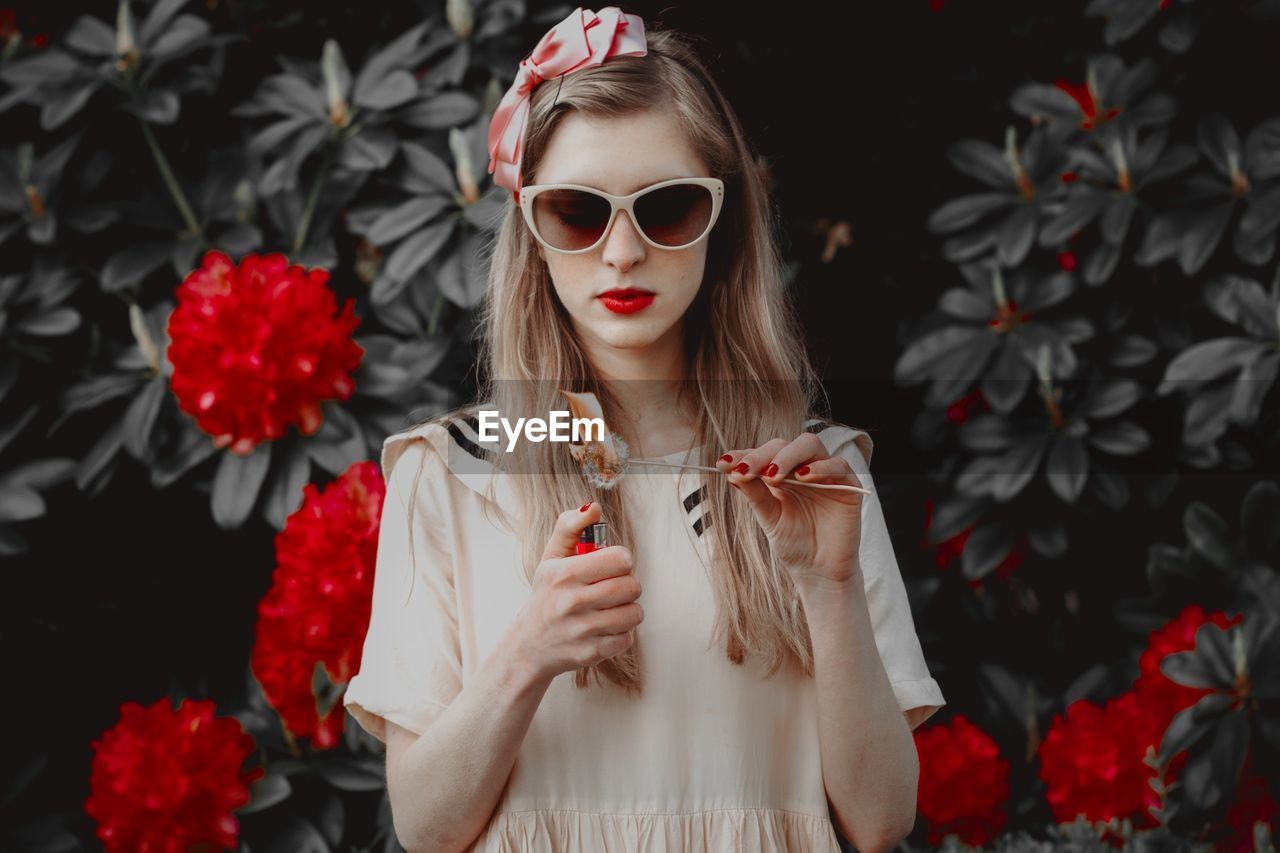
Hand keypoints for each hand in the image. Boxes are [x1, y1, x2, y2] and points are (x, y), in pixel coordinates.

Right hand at [509, 502, 643, 682]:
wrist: (529, 645)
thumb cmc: (546, 596)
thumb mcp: (551, 558)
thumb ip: (570, 527)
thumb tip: (594, 508)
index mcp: (564, 574)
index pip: (620, 559)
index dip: (621, 560)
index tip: (612, 566)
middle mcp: (572, 602)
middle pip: (631, 586)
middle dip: (628, 585)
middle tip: (613, 587)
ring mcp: (582, 630)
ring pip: (634, 613)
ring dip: (628, 610)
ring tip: (611, 608)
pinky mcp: (590, 652)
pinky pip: (627, 638)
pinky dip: (622, 633)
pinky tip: (605, 628)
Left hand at [716, 433, 863, 588]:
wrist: (818, 571)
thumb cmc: (793, 544)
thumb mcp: (768, 517)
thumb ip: (755, 493)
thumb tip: (732, 471)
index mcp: (781, 474)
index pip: (763, 454)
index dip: (743, 455)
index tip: (723, 463)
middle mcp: (803, 468)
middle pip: (784, 443)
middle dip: (762, 455)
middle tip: (746, 470)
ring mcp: (826, 474)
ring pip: (810, 445)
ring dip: (788, 456)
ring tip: (772, 476)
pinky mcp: (848, 485)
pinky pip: (838, 465)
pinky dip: (820, 467)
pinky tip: (804, 477)